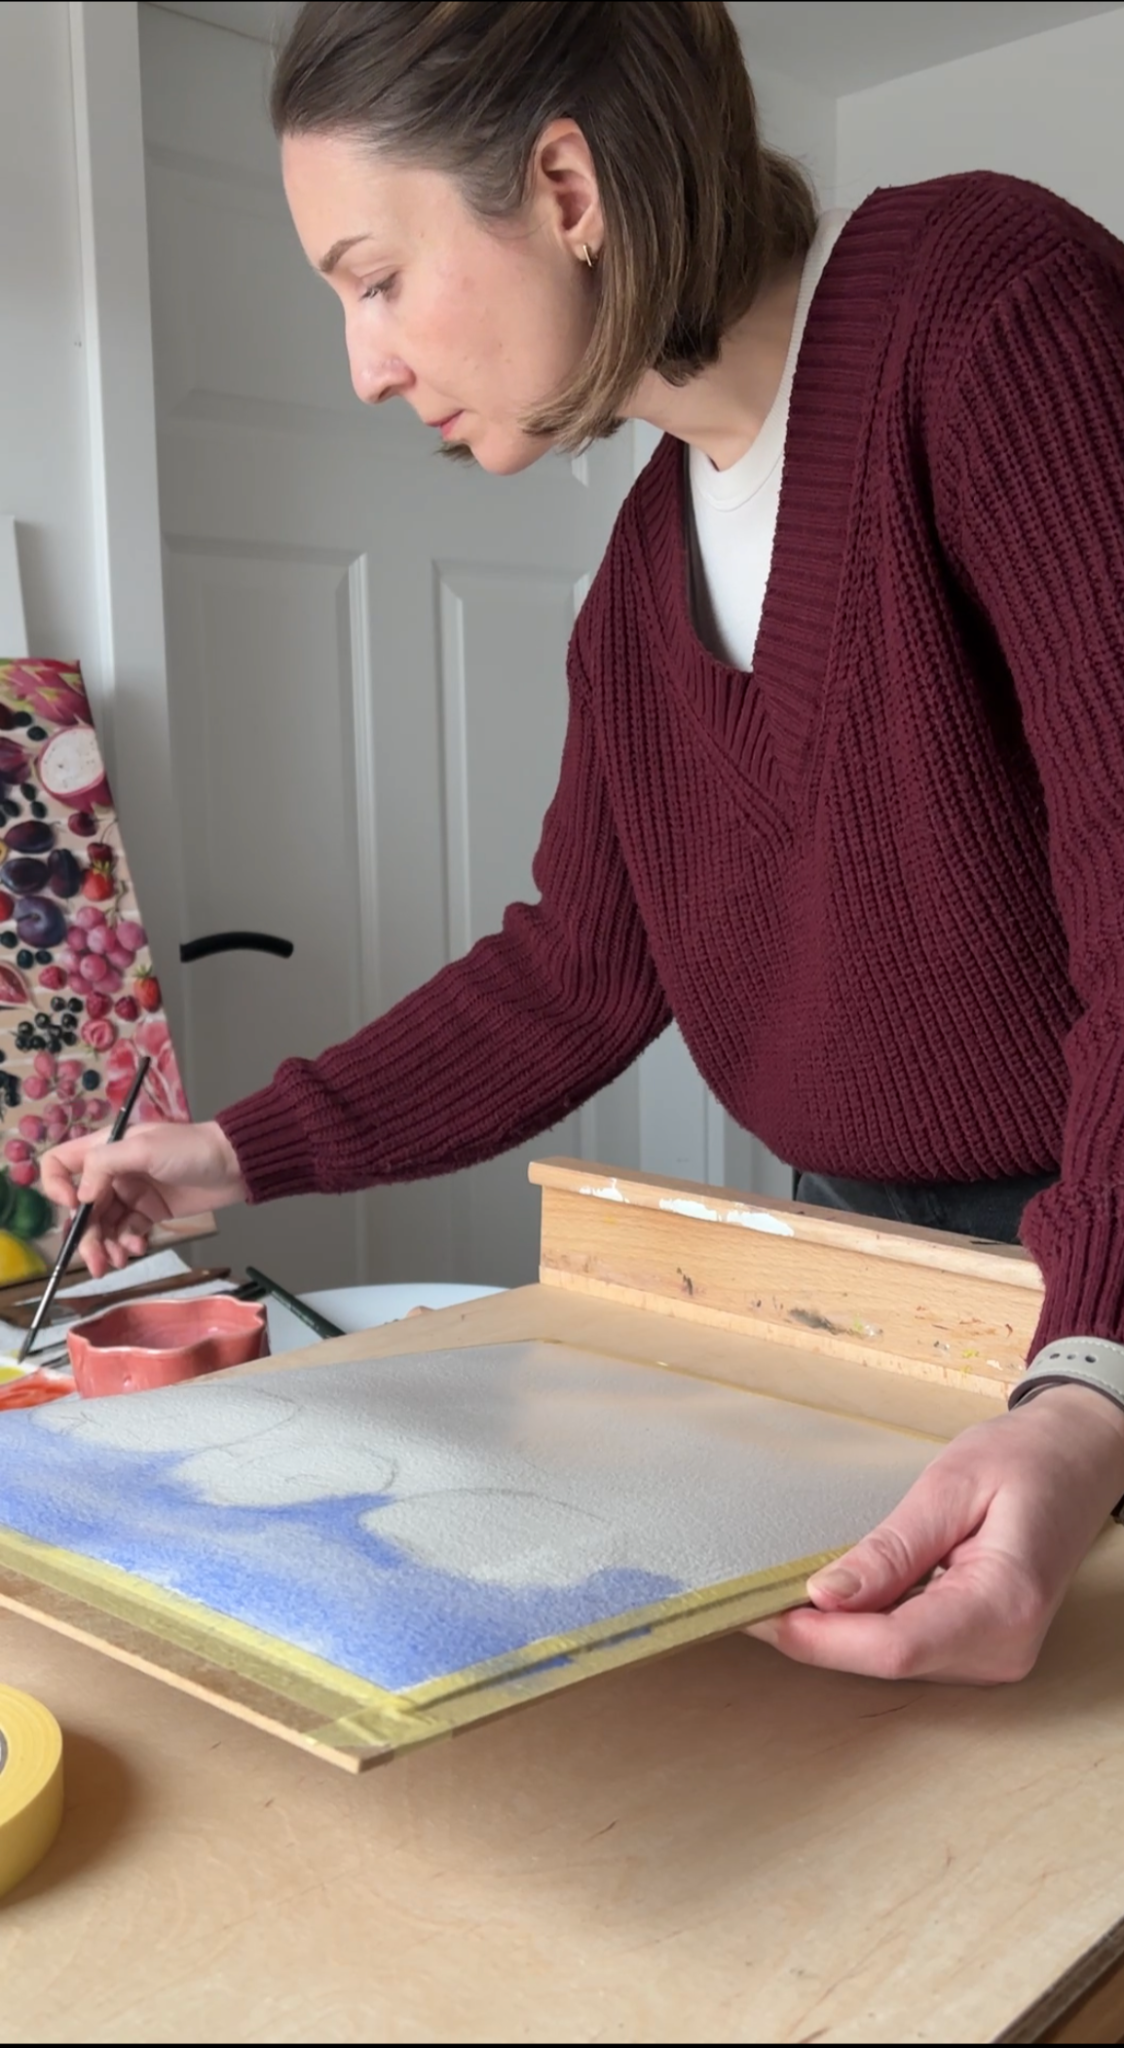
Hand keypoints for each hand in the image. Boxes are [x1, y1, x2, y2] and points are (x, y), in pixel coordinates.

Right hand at [40, 1120, 247, 1276]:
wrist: (235, 1165)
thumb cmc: (190, 1149)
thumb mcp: (144, 1149)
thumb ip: (105, 1166)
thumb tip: (80, 1198)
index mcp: (104, 1148)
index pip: (60, 1163)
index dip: (56, 1186)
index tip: (73, 1206)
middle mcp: (112, 1172)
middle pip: (82, 1207)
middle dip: (85, 1235)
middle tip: (96, 1261)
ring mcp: (131, 1194)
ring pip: (103, 1225)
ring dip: (105, 1245)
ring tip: (118, 1261)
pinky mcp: (150, 1212)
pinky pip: (127, 1232)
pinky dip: (127, 1243)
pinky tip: (138, 1248)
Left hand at [746, 1384, 1123, 1683]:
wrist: (1078, 1461)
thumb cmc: (1026, 1461)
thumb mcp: (950, 1486)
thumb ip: (891, 1548)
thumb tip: (826, 1594)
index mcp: (1005, 1603)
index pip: (895, 1645)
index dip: (821, 1638)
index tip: (761, 1613)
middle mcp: (1004, 1647)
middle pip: (888, 1659)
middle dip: (818, 1636)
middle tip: (752, 1599)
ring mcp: (996, 1655)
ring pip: (893, 1660)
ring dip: (836, 1634)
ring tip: (781, 1594)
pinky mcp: (982, 1649)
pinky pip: (910, 1648)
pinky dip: (865, 1627)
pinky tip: (833, 1599)